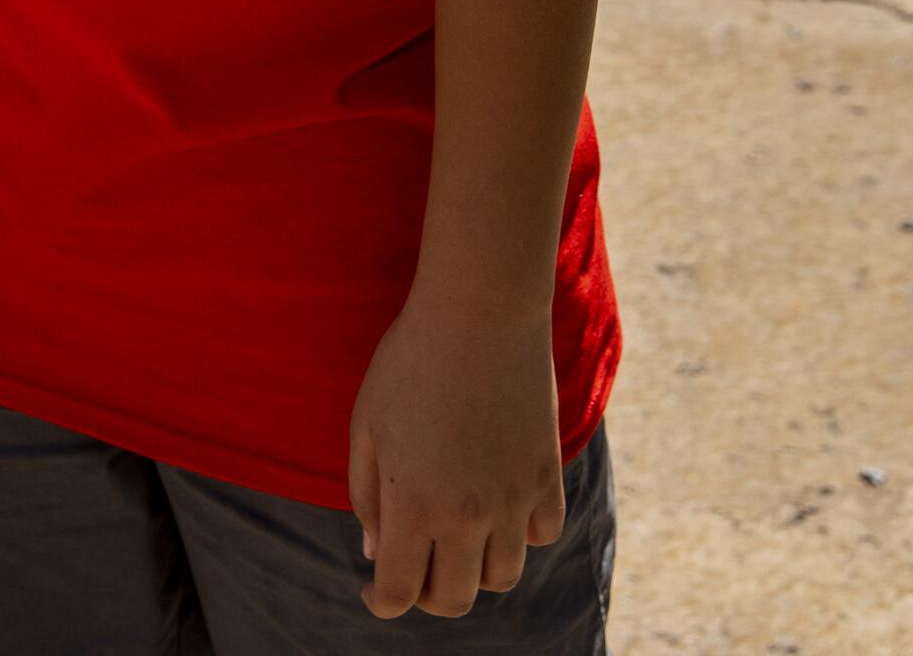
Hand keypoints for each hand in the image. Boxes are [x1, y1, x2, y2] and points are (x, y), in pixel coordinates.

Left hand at [347, 295, 566, 619]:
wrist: (478, 311)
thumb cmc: (409, 361)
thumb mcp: (366, 424)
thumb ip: (366, 496)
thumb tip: (377, 555)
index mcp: (412, 505)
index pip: (398, 594)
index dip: (380, 601)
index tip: (375, 590)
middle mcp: (466, 516)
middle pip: (453, 600)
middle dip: (428, 593)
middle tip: (416, 563)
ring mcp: (512, 500)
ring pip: (501, 576)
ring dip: (475, 568)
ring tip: (457, 533)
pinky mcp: (546, 477)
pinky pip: (541, 535)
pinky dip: (521, 534)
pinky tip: (499, 505)